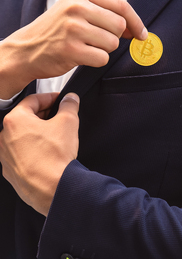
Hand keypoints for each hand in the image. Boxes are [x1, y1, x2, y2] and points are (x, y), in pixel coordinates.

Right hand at [0, 0, 146, 98]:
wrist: (26, 49)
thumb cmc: (57, 30)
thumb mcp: (76, 9)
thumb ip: (104, 12)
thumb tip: (136, 29)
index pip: (122, 5)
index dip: (136, 22)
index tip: (141, 34)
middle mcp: (76, 7)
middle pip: (119, 26)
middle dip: (115, 37)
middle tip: (99, 40)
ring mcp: (73, 28)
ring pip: (112, 43)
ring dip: (104, 49)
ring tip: (86, 46)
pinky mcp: (71, 49)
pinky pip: (102, 58)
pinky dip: (96, 60)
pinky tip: (81, 55)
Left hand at [0, 93, 79, 215]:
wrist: (51, 187)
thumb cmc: (54, 156)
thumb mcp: (69, 122)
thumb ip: (69, 105)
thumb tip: (70, 99)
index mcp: (15, 120)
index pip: (33, 100)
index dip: (50, 98)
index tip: (61, 100)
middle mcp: (4, 137)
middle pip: (26, 118)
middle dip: (45, 115)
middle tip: (61, 117)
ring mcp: (5, 155)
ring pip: (23, 136)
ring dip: (38, 133)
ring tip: (57, 137)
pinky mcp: (10, 170)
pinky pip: (22, 153)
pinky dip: (34, 149)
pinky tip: (49, 153)